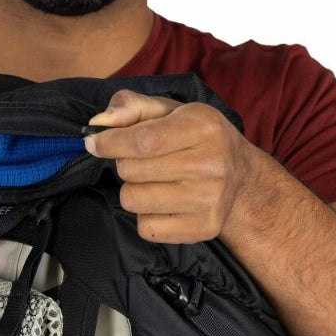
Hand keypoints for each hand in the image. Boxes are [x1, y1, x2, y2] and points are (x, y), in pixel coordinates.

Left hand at [83, 90, 252, 243]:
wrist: (241, 177)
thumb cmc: (195, 138)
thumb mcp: (170, 110)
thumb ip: (131, 107)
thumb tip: (100, 122)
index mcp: (203, 127)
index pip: (143, 141)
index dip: (110, 143)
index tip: (93, 143)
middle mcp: (211, 165)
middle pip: (132, 171)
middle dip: (125, 164)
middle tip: (143, 161)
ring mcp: (209, 200)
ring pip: (133, 200)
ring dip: (133, 191)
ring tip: (154, 182)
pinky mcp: (203, 228)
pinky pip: (146, 228)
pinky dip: (146, 217)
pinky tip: (164, 203)